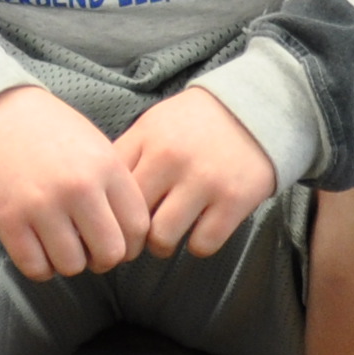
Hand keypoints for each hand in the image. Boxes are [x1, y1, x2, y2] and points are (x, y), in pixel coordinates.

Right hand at [0, 83, 145, 281]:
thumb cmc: (45, 129)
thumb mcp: (93, 145)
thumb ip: (115, 186)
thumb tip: (129, 234)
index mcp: (105, 166)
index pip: (138, 228)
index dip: (131, 243)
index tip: (116, 240)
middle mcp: (78, 188)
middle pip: (111, 253)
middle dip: (102, 259)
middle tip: (88, 248)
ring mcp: (42, 205)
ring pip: (73, 266)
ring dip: (68, 262)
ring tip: (59, 243)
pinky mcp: (8, 220)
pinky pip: (36, 268)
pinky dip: (39, 266)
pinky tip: (36, 247)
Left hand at [110, 86, 278, 256]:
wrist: (257, 108)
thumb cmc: (195, 123)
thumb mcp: (153, 124)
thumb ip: (126, 155)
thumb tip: (96, 195)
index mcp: (147, 139)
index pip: (109, 190)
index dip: (106, 213)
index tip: (111, 223)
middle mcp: (172, 159)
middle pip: (131, 219)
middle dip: (130, 237)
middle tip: (136, 240)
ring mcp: (204, 181)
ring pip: (162, 239)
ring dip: (161, 246)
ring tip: (166, 237)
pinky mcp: (234, 200)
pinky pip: (202, 244)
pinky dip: (197, 245)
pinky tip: (199, 230)